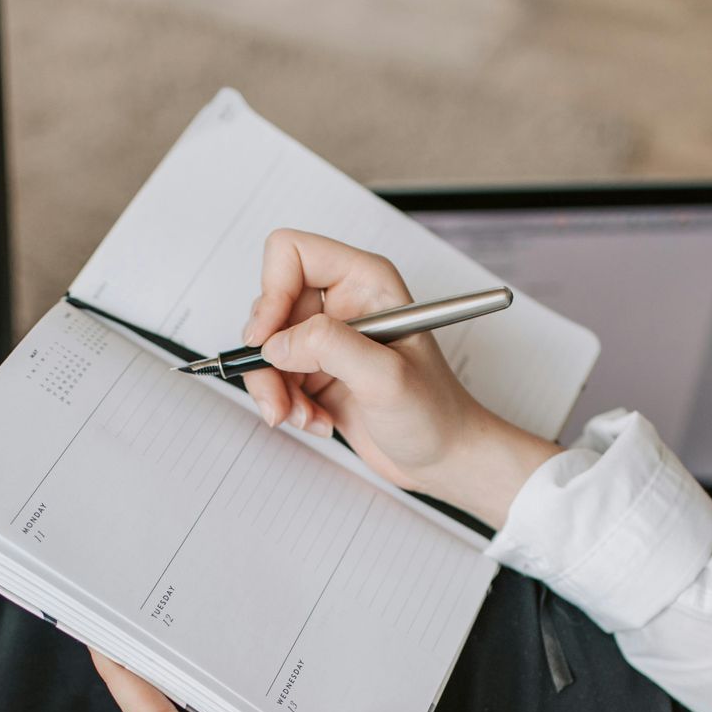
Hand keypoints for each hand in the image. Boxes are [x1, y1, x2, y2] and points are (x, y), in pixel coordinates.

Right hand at [239, 228, 561, 526]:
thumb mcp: (385, 377)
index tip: (267, 339)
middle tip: (281, 396)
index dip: (271, 292)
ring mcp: (329, 338)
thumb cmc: (436, 413)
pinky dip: (286, 405)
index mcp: (365, 281)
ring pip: (266, 347)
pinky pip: (275, 377)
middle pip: (269, 306)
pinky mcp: (318, 371)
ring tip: (303, 417)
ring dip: (275, 388)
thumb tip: (276, 343)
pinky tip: (316, 421)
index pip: (292, 253)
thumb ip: (329, 347)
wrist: (445, 459)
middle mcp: (343, 302)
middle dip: (268, 357)